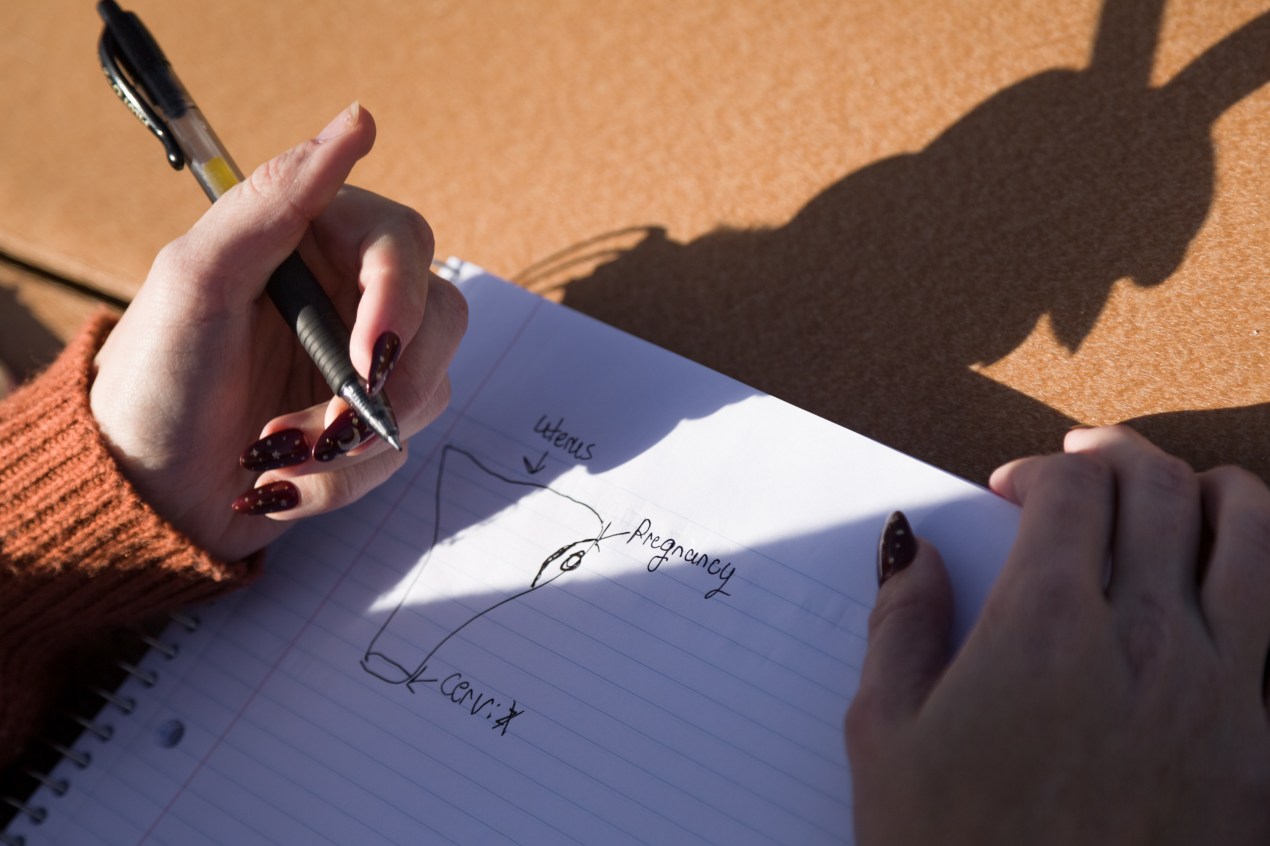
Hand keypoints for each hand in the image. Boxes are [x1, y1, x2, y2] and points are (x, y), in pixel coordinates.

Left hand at [90, 104, 466, 561]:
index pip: (404, 243)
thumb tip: (356, 122)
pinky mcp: (362, 428)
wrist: (136, 494)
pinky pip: (395, 450)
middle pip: (439, 317)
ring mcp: (359, 366)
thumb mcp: (199, 278)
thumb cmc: (154, 380)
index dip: (400, 299)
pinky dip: (341, 479)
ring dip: (354, 439)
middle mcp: (346, 298)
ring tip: (275, 454)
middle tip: (333, 426)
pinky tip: (278, 482)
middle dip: (390, 383)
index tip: (367, 357)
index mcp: (312, 244)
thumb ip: (277, 199)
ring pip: (428, 390)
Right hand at [848, 425, 1269, 843]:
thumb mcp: (886, 740)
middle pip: (1159, 487)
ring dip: (1206, 489)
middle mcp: (1149, 639)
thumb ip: (898, 626)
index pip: (1074, 488)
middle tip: (1081, 469)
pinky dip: (1251, 566)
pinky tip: (1213, 584)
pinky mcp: (1262, 739)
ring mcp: (1224, 687)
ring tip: (1168, 498)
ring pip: (1249, 528)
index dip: (1040, 469)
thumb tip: (914, 553)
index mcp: (1045, 627)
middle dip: (1116, 456)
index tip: (1014, 490)